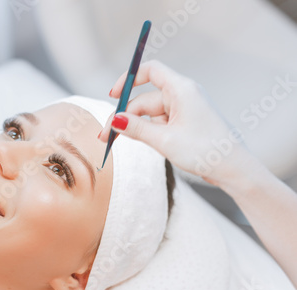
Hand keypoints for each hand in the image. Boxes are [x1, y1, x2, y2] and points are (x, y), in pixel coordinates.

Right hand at [99, 60, 253, 187]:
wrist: (233, 169)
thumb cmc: (206, 151)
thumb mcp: (165, 140)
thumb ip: (137, 128)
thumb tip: (115, 120)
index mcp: (181, 90)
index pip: (150, 70)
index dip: (129, 79)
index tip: (113, 95)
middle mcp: (182, 95)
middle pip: (145, 98)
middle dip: (124, 116)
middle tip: (107, 135)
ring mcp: (184, 110)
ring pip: (150, 113)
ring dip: (134, 126)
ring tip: (117, 142)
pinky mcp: (184, 123)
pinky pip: (159, 122)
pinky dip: (147, 131)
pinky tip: (141, 143)